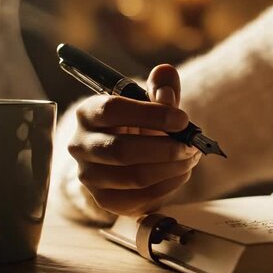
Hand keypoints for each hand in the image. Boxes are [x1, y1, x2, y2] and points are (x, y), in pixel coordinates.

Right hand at [67, 64, 200, 215]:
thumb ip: (161, 88)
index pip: (113, 110)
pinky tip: (182, 171)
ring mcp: (90, 176)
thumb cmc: (137, 125)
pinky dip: (170, 183)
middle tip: (191, 144)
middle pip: (121, 150)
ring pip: (135, 177)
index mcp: (89, 113)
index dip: (152, 115)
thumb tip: (166, 72)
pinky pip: (143, 196)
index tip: (183, 119)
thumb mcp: (149, 103)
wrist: (124, 159)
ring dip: (172, 167)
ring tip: (191, 156)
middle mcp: (81, 145)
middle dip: (165, 148)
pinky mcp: (105, 200)